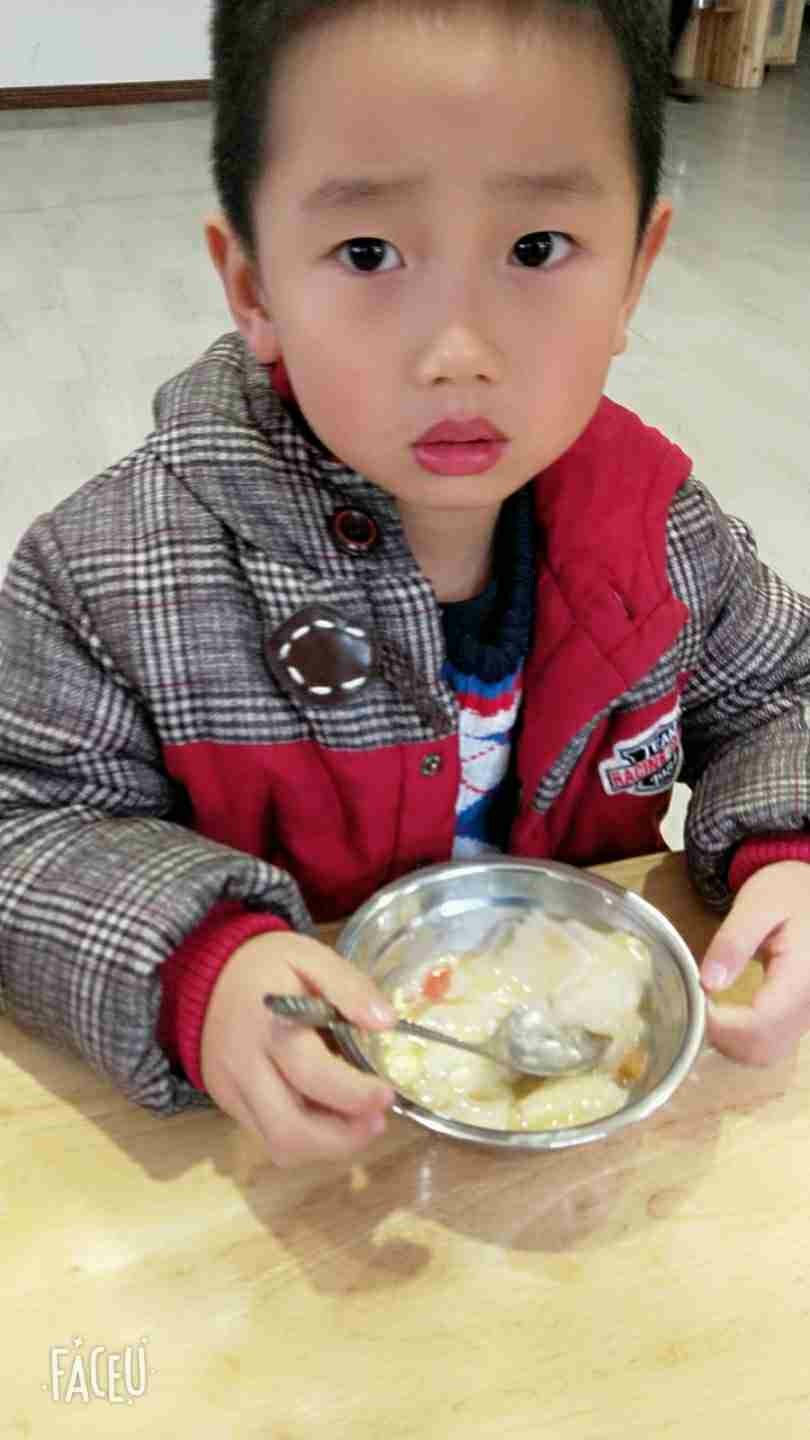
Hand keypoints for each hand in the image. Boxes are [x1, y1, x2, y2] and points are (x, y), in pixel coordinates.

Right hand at [200, 930, 396, 1166]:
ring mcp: (232, 1090)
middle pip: (290, 1130)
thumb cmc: (267, 965)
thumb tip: (386, 1022)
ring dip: (327, 1146)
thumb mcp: (311, 956)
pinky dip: (305, 1139)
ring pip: (279, 1145)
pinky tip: (327, 1116)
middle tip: (377, 1122)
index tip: (387, 1094)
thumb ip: (350, 986)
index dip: (355, 1095)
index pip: (312, 1076)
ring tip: (358, 1124)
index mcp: (270, 1026)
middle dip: (343, 1139)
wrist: (206, 974)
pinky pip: (268, 1138)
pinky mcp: (228, 1104)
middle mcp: (245, 1066)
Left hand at [700, 861, 809, 1064]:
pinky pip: (771, 1043)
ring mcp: (807, 1015)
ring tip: (707, 1009)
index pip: (760, 1023)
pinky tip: (724, 1015)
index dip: (720, 1025)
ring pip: (767, 1052)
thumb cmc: (787, 891)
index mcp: (802, 976)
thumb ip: (733, 942)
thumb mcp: (757, 903)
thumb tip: (709, 984)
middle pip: (763, 1048)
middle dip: (722, 1038)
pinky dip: (743, 1039)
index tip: (694, 1002)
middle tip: (695, 1007)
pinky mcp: (800, 1017)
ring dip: (731, 1043)